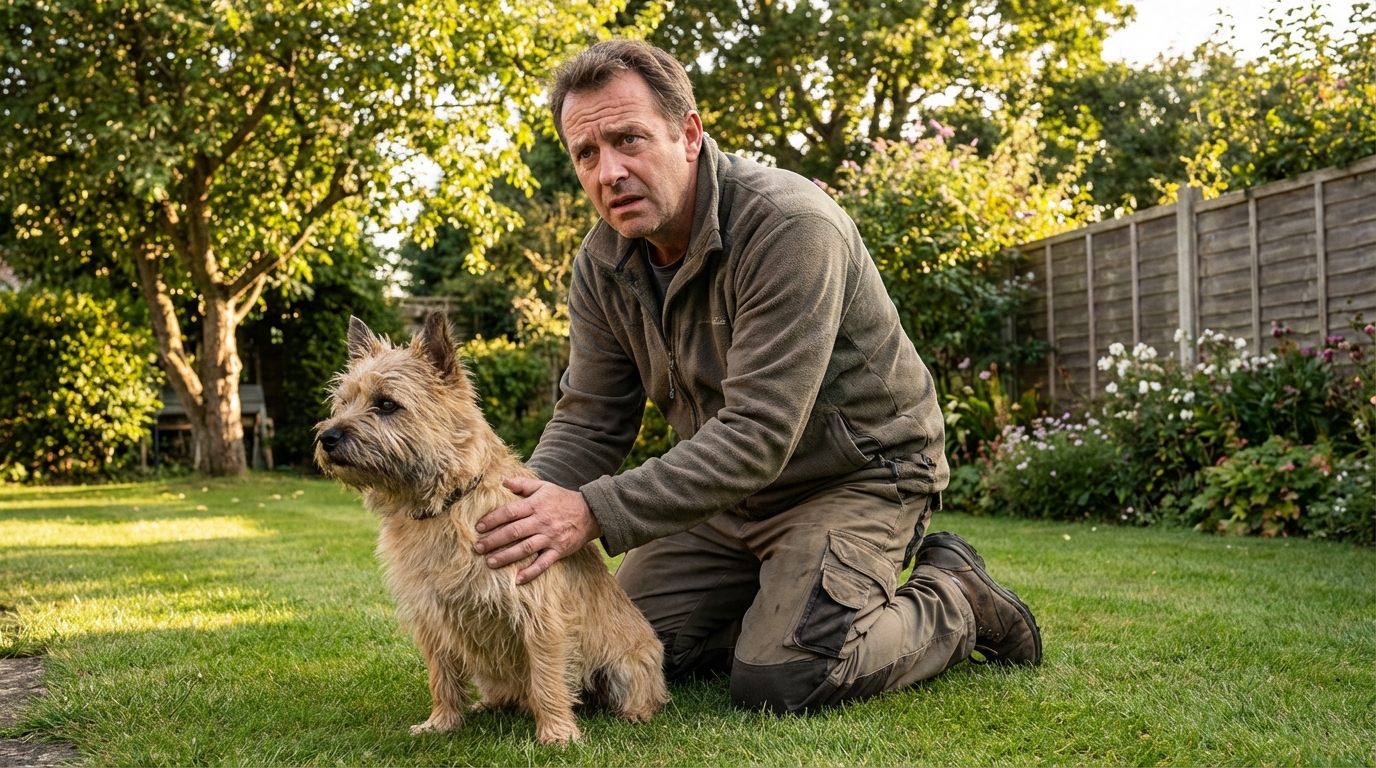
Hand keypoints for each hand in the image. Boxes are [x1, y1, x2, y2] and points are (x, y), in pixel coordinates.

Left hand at [474, 477, 601, 583]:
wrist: (590, 513)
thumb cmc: (563, 499)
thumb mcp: (544, 486)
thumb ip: (522, 484)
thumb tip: (502, 481)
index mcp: (536, 505)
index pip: (510, 512)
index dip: (493, 519)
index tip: (479, 527)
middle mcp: (541, 522)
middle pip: (514, 532)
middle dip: (494, 540)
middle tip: (478, 547)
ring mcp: (550, 537)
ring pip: (525, 548)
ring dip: (507, 556)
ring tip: (490, 562)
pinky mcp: (559, 551)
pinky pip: (544, 563)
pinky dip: (531, 572)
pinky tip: (518, 580)